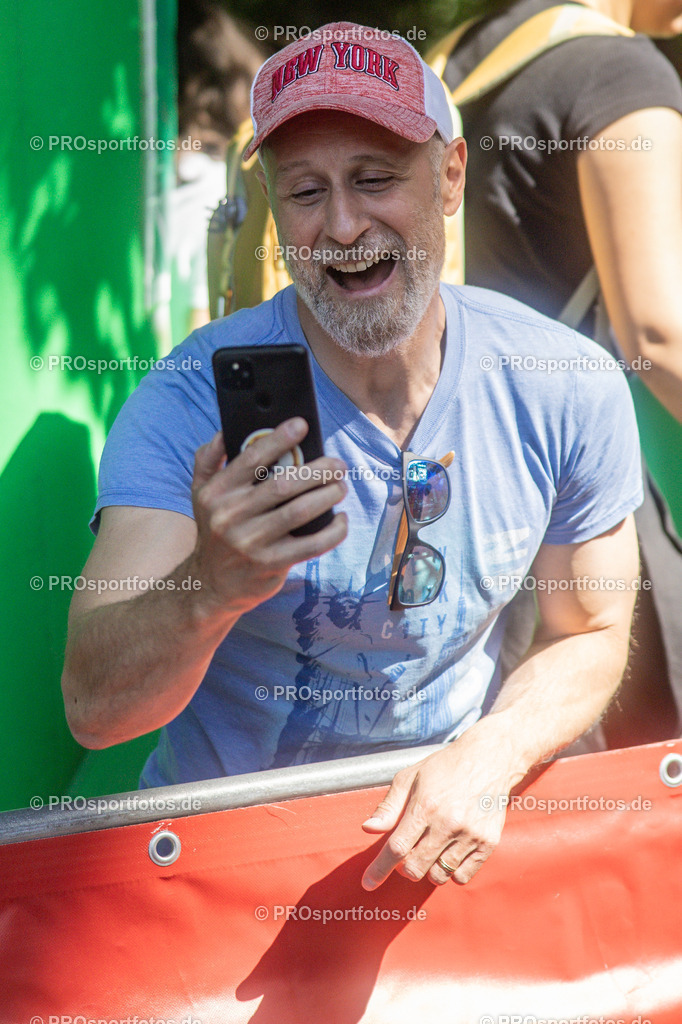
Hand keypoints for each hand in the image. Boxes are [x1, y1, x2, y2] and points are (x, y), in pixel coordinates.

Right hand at [189, 417, 347, 616]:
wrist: (211, 584)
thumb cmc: (214, 530)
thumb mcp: (200, 494)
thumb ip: (208, 460)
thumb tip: (227, 430)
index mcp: (216, 493)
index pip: (251, 459)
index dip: (278, 439)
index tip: (302, 425)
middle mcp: (231, 516)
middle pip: (283, 484)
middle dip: (318, 470)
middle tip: (338, 465)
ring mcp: (252, 542)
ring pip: (300, 511)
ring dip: (328, 495)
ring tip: (341, 487)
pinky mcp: (271, 564)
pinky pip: (311, 545)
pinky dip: (332, 531)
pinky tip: (340, 520)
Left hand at [360, 721, 518, 887]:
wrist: (489, 759)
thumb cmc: (445, 767)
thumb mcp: (410, 777)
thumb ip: (388, 806)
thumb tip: (369, 829)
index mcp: (425, 806)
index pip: (396, 848)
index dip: (379, 869)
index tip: (368, 883)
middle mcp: (448, 823)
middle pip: (415, 868)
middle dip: (404, 868)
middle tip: (408, 853)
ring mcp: (470, 835)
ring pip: (438, 875)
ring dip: (428, 869)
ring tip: (431, 848)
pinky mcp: (488, 843)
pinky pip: (462, 877)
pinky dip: (451, 872)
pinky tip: (450, 853)